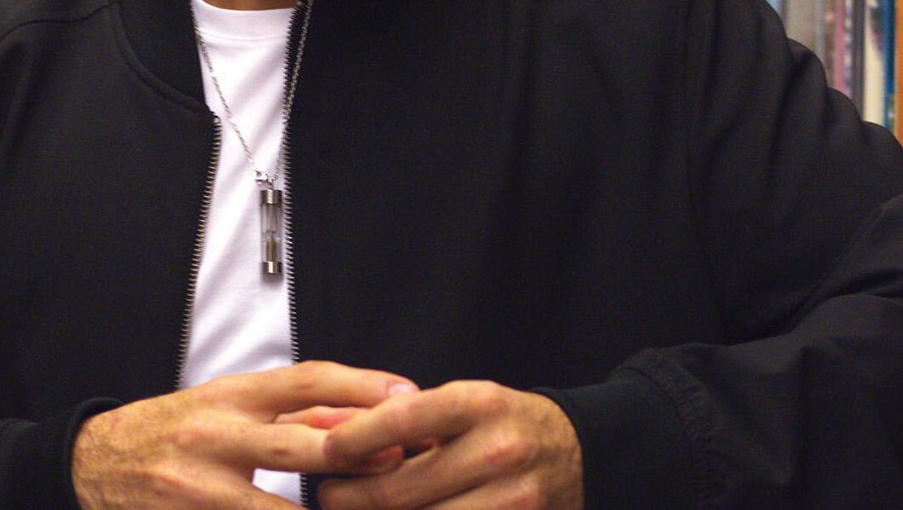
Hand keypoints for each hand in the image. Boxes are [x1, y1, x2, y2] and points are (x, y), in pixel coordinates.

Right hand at [71, 360, 416, 508]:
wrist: (96, 462)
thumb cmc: (180, 429)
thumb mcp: (232, 405)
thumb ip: (294, 412)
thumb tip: (361, 418)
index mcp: (235, 394)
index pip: (308, 380)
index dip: (362, 385)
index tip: (408, 394)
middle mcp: (218, 435)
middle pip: (301, 443)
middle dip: (357, 454)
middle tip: (403, 459)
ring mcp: (199, 488)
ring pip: (276, 508)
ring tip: (371, 506)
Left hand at [314, 381, 583, 508]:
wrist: (577, 452)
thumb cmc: (506, 424)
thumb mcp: (470, 402)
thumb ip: (416, 420)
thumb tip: (342, 438)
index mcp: (480, 404)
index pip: (405, 418)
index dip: (357, 437)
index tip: (325, 449)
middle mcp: (496, 450)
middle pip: (404, 489)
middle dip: (354, 497)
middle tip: (327, 496)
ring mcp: (510, 500)